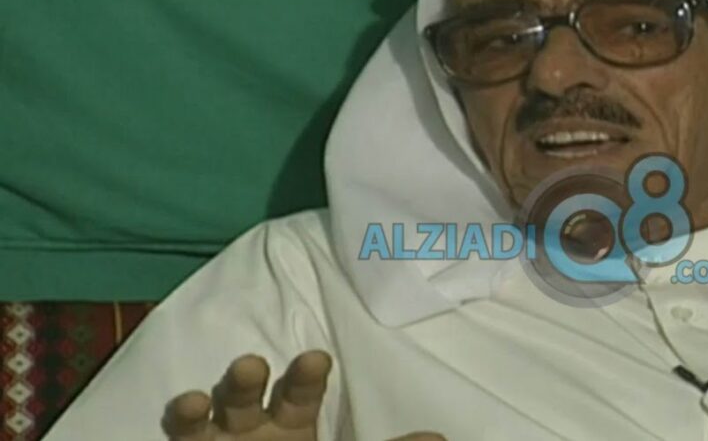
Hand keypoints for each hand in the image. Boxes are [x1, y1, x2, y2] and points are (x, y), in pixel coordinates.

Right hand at [161, 350, 445, 440]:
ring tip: (201, 398)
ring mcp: (221, 439)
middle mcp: (253, 424)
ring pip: (209, 414)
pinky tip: (186, 408)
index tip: (317, 358)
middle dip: (247, 378)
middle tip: (251, 364)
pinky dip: (183, 423)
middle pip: (248, 392)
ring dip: (205, 405)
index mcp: (294, 417)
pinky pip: (183, 436)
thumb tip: (441, 437)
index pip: (301, 389)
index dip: (307, 374)